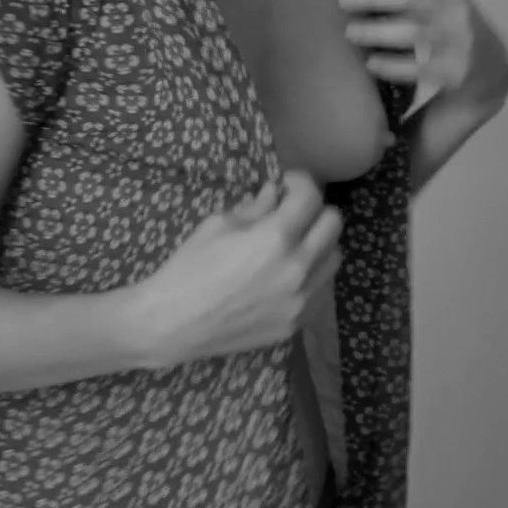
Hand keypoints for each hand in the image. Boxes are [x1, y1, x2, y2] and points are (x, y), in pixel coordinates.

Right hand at [140, 171, 341, 365]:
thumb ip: (256, 207)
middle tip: (292, 211)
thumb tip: (276, 192)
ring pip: (334, 257)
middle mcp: (298, 268)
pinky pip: (322, 290)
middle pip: (333, 224)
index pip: (311, 197)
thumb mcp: (218, 225)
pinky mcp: (297, 322)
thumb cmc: (189, 269)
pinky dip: (313, 275)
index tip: (287, 184)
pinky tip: (289, 273)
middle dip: (314, 210)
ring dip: (318, 243)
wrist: (173, 324)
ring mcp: (301, 299)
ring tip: (293, 244)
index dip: (300, 182)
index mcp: (276, 237)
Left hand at [339, 0, 507, 101]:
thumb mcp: (442, 0)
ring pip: (413, 32)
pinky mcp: (457, 72)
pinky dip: (392, 65)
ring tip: (351, 32)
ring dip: (377, 31)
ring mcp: (459, 41)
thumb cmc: (452, 28)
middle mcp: (457, 10)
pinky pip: (419, 68)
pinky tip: (372, 63)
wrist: (493, 70)